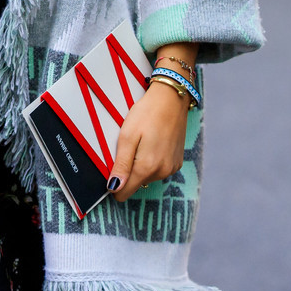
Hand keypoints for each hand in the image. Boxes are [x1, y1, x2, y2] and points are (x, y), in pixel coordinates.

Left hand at [107, 81, 192, 201]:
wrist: (172, 99)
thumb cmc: (147, 114)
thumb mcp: (127, 136)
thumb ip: (121, 165)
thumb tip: (114, 188)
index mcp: (147, 167)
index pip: (124, 192)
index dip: (114, 183)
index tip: (113, 167)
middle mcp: (162, 172)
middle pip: (136, 184)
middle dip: (129, 170)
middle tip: (130, 146)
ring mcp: (172, 168)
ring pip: (147, 177)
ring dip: (141, 164)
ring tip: (143, 142)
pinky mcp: (177, 162)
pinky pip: (158, 170)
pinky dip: (152, 161)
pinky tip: (153, 143)